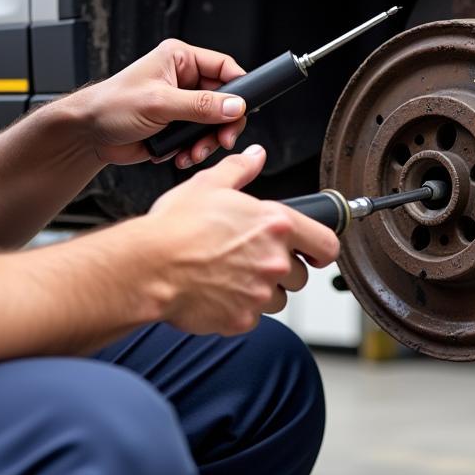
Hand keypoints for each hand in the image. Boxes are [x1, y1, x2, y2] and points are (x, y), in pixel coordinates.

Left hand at [76, 38, 249, 167]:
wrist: (87, 135)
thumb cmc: (110, 106)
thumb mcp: (159, 103)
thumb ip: (200, 105)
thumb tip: (235, 106)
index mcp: (180, 59)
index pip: (223, 67)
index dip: (239, 88)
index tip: (244, 108)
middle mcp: (183, 79)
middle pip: (224, 100)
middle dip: (223, 123)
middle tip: (222, 139)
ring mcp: (181, 104)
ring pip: (214, 123)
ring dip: (208, 141)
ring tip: (194, 152)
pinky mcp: (177, 126)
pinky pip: (200, 139)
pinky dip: (195, 150)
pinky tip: (182, 155)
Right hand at [134, 145, 339, 334]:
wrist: (147, 266)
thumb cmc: (175, 227)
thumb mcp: (209, 184)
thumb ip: (240, 169)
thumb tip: (255, 155)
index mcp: (275, 224)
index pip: (327, 244)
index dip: (322, 249)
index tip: (314, 251)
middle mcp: (274, 260)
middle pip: (299, 274)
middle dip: (281, 268)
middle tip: (252, 258)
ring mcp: (260, 293)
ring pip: (278, 299)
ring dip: (263, 290)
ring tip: (232, 275)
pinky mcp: (242, 319)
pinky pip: (252, 317)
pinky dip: (240, 308)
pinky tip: (218, 291)